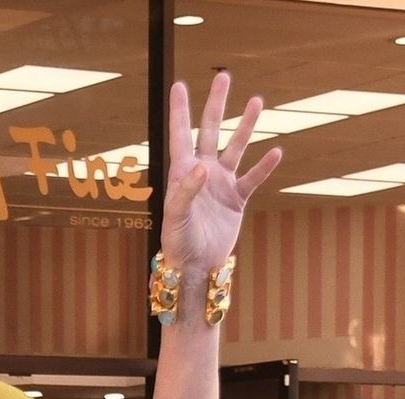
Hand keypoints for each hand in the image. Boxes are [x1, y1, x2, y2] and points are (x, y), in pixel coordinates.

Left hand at [162, 72, 282, 272]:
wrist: (195, 267)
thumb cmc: (177, 243)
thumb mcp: (176, 216)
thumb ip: (186, 189)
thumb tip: (202, 164)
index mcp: (182, 173)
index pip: (182, 135)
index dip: (181, 111)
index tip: (180, 85)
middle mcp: (203, 172)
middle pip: (212, 130)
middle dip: (217, 104)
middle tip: (224, 77)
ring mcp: (221, 184)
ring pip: (236, 147)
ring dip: (246, 125)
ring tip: (257, 100)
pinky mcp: (236, 199)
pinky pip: (253, 178)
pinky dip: (264, 167)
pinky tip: (276, 152)